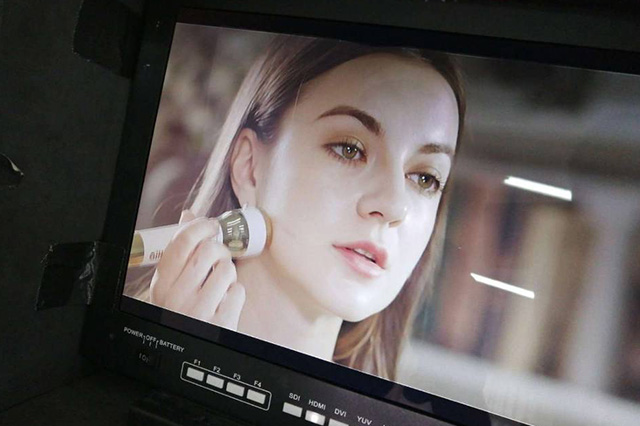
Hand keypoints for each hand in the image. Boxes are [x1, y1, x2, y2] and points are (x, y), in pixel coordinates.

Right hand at [149, 209, 245, 329]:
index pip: (181, 242)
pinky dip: (236, 293)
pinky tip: (226, 301)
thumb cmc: (182, 312)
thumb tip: (188, 216)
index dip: (201, 226)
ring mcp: (198, 312)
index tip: (212, 225)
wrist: (191, 350)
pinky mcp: (220, 324)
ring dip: (229, 273)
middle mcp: (177, 298)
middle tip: (219, 258)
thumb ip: (179, 252)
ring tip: (221, 284)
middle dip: (220, 249)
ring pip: (226, 269)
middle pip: (208, 250)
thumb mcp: (172, 285)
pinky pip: (238, 291)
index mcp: (162, 285)